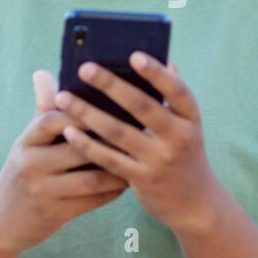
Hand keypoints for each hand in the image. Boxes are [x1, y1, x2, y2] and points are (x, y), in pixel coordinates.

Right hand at [0, 69, 128, 252]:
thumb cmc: (24, 171)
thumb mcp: (27, 143)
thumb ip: (42, 111)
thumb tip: (43, 73)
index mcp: (26, 141)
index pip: (52, 119)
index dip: (80, 111)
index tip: (111, 103)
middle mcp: (31, 163)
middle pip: (78, 147)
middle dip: (110, 139)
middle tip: (141, 129)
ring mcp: (42, 190)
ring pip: (91, 176)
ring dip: (119, 168)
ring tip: (140, 157)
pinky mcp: (55, 214)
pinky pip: (93, 200)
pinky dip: (112, 190)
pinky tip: (127, 182)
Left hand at [54, 54, 217, 233]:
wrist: (194, 202)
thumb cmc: (183, 152)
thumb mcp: (185, 124)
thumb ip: (172, 96)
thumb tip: (163, 59)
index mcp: (190, 118)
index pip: (177, 90)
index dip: (157, 73)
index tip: (134, 55)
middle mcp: (179, 137)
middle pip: (142, 107)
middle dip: (111, 85)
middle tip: (85, 68)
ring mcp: (160, 160)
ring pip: (118, 132)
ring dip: (88, 113)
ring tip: (63, 97)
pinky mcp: (143, 180)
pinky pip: (109, 159)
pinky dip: (87, 144)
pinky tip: (69, 131)